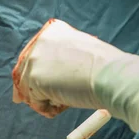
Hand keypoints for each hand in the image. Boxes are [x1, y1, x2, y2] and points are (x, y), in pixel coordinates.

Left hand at [12, 19, 138, 130]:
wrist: (112, 76)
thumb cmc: (104, 69)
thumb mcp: (80, 54)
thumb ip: (59, 61)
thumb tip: (41, 80)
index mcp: (53, 31)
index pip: (34, 55)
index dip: (38, 74)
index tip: (48, 84)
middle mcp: (41, 41)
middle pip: (26, 72)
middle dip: (36, 89)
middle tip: (53, 99)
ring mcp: (35, 59)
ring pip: (29, 88)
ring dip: (44, 99)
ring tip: (65, 101)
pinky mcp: (34, 78)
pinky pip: (34, 100)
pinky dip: (46, 107)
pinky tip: (63, 104)